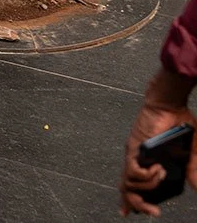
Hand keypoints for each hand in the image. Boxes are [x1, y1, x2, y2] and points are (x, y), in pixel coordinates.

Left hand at [121, 100, 195, 215]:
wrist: (169, 105)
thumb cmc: (178, 123)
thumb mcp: (188, 151)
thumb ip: (191, 169)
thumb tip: (196, 187)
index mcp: (146, 161)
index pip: (132, 184)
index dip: (129, 200)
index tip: (128, 213)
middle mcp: (137, 159)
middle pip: (126, 188)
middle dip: (136, 205)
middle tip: (154, 212)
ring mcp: (134, 154)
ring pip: (129, 183)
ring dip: (149, 186)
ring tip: (162, 174)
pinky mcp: (135, 148)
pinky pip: (134, 171)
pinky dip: (147, 176)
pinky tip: (159, 169)